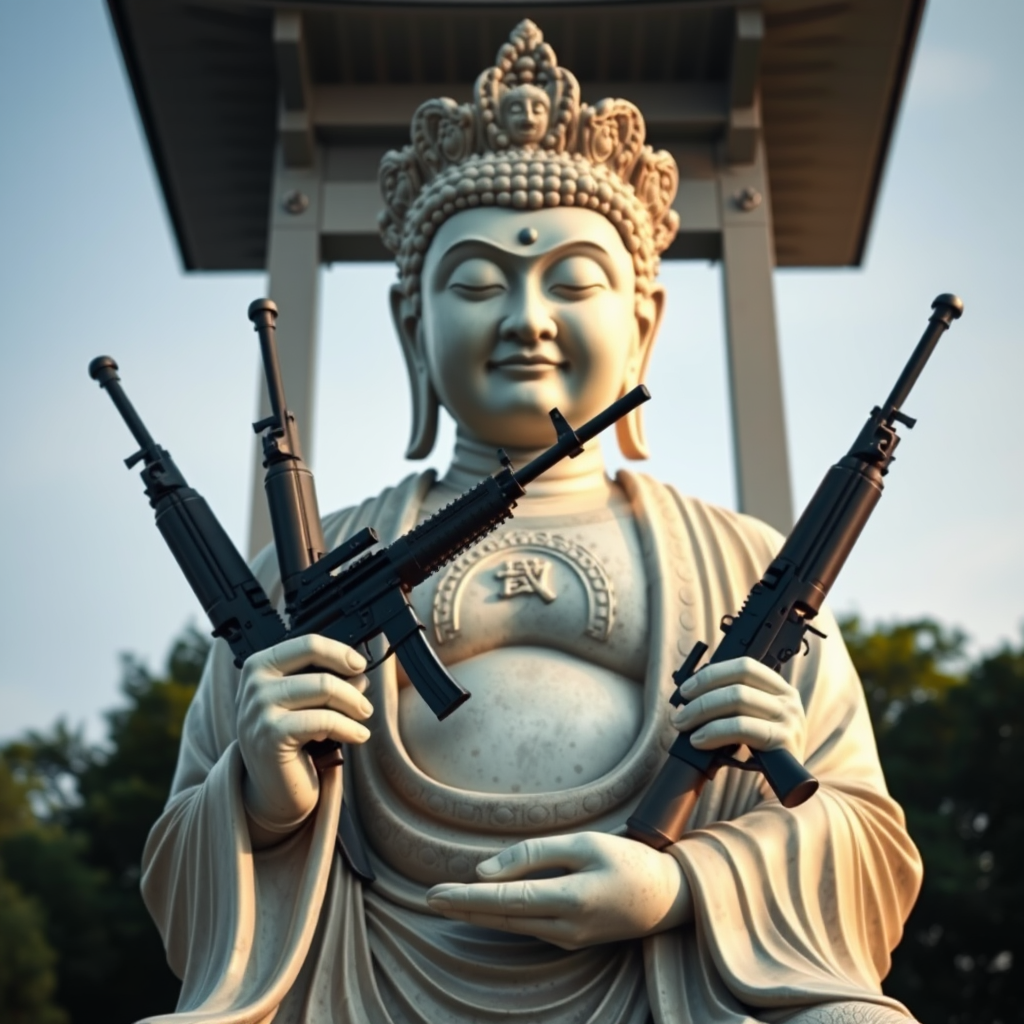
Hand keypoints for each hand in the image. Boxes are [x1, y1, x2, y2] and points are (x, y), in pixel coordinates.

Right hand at [237, 635, 371, 835]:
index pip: (307, 643)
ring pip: (323, 688)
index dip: (340, 651)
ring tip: (364, 717)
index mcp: (260, 665)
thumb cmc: (291, 739)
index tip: (360, 664)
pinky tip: (359, 736)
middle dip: (350, 679)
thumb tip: (359, 673)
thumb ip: (327, 681)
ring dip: (353, 704)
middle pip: (317, 664)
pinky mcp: (270, 735)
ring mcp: (259, 708)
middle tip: (365, 699)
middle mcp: (254, 683)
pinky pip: (323, 720)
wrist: (269, 788)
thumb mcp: (306, 703)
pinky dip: (349, 727)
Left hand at [425, 831, 691, 948]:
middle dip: (463, 909)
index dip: (466, 898)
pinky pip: (527, 926)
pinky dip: (501, 915)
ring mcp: (567, 938)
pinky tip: (485, 906)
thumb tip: (486, 871)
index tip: (434, 895)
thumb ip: (534, 854)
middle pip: (501, 918)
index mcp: (569, 900)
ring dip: (478, 914)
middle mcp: (564, 928)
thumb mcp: (584, 844)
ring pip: (511, 925)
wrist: (668, 898)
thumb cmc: (628, 861)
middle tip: (427, 899)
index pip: (504, 901)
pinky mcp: (571, 939)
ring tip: (447, 902)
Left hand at [672, 656, 805, 760]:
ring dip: (702, 712)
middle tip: (680, 713)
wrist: (790, 785)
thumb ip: (732, 702)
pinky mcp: (784, 741)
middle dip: (701, 697)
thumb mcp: (753, 719)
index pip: (744, 665)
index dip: (712, 674)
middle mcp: (788, 699)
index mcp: (779, 687)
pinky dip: (714, 732)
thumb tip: (690, 694)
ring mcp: (789, 719)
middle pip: (737, 684)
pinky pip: (742, 728)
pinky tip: (699, 741)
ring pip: (738, 701)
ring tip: (684, 726)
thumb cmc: (763, 749)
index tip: (686, 689)